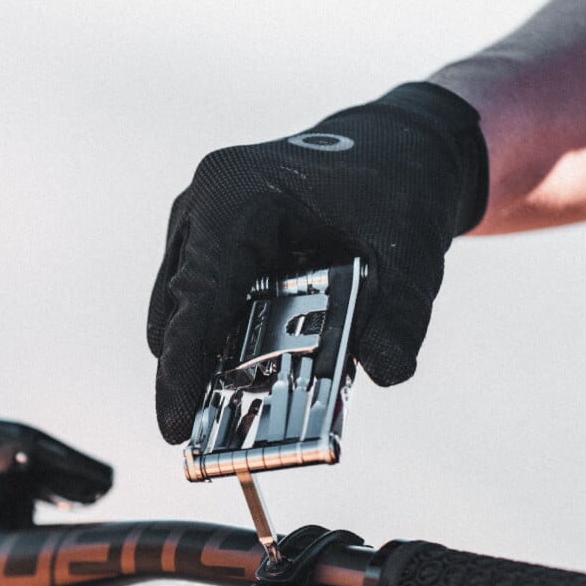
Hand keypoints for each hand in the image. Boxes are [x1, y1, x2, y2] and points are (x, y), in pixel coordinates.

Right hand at [146, 82, 486, 443]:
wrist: (390, 151)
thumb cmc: (392, 189)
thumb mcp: (410, 253)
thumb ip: (401, 316)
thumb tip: (386, 372)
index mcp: (238, 197)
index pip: (199, 294)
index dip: (184, 368)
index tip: (175, 426)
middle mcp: (204, 209)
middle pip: (180, 313)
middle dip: (198, 375)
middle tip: (223, 434)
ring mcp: (197, 228)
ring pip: (185, 314)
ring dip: (217, 359)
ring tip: (259, 401)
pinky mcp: (206, 248)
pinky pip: (204, 307)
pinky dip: (231, 342)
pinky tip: (269, 366)